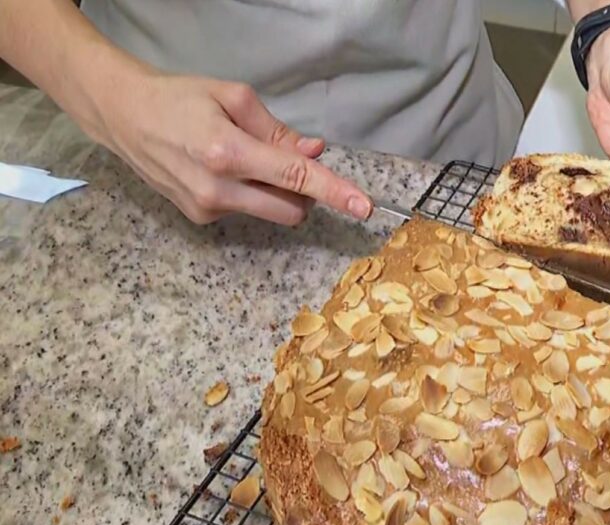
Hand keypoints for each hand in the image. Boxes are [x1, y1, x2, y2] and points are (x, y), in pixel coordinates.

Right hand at [91, 70, 372, 224]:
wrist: (123, 116)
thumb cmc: (179, 99)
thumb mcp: (232, 98)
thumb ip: (277, 130)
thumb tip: (314, 153)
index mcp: (228, 151)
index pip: (295, 178)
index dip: (334, 192)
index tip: (363, 207)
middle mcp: (218, 188)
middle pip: (292, 209)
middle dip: (304, 192)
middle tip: (289, 161)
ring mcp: (207, 208)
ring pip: (272, 214)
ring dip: (277, 193)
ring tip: (247, 161)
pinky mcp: (199, 218)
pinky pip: (246, 211)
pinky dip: (249, 194)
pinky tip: (222, 170)